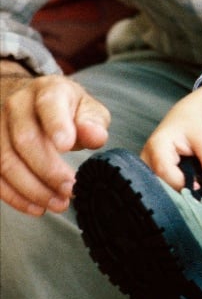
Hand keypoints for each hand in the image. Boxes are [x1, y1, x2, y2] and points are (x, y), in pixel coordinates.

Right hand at [0, 74, 109, 215]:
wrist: (30, 101)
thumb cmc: (64, 109)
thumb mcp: (85, 108)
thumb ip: (92, 122)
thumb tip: (96, 136)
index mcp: (46, 91)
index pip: (49, 105)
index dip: (56, 125)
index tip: (66, 146)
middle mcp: (16, 106)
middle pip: (24, 139)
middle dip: (48, 169)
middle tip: (69, 189)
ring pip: (6, 161)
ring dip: (32, 189)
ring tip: (58, 204)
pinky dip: (15, 196)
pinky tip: (37, 207)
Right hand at [141, 83, 201, 188]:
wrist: (183, 121)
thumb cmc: (191, 126)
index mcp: (157, 146)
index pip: (165, 172)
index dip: (183, 183)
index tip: (198, 186)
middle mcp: (146, 159)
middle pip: (160, 184)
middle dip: (180, 189)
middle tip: (196, 186)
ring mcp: (145, 169)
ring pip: (160, 188)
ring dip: (177, 190)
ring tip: (190, 182)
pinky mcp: (149, 175)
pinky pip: (160, 188)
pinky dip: (174, 188)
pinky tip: (184, 183)